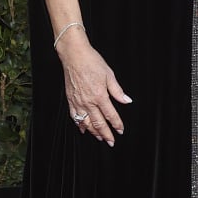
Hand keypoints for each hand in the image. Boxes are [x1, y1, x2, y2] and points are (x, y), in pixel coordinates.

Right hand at [56, 30, 131, 145]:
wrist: (74, 56)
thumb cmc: (92, 62)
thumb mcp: (109, 75)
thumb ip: (117, 91)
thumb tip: (127, 101)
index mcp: (100, 96)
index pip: (111, 115)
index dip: (117, 124)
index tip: (121, 130)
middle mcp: (88, 101)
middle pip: (98, 123)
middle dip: (106, 134)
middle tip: (111, 142)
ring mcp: (78, 102)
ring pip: (86, 122)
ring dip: (93, 132)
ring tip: (100, 138)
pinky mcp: (70, 100)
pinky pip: (74, 116)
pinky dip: (79, 124)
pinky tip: (83, 129)